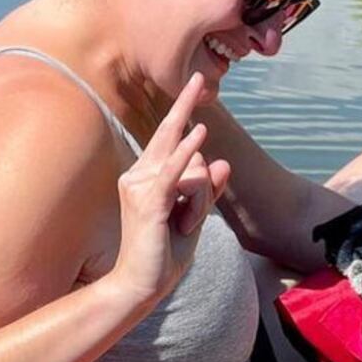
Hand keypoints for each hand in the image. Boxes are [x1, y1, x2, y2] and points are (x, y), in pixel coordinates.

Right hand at [111, 73, 231, 310]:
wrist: (140, 286)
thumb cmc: (164, 254)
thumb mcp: (193, 218)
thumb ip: (208, 191)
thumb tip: (223, 162)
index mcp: (146, 175)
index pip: (175, 145)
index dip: (184, 118)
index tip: (195, 86)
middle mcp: (138, 174)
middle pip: (175, 139)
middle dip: (185, 102)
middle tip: (201, 76)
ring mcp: (139, 184)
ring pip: (193, 171)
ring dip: (198, 204)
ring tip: (181, 228)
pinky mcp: (148, 200)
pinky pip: (176, 173)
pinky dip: (188, 155)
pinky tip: (199, 134)